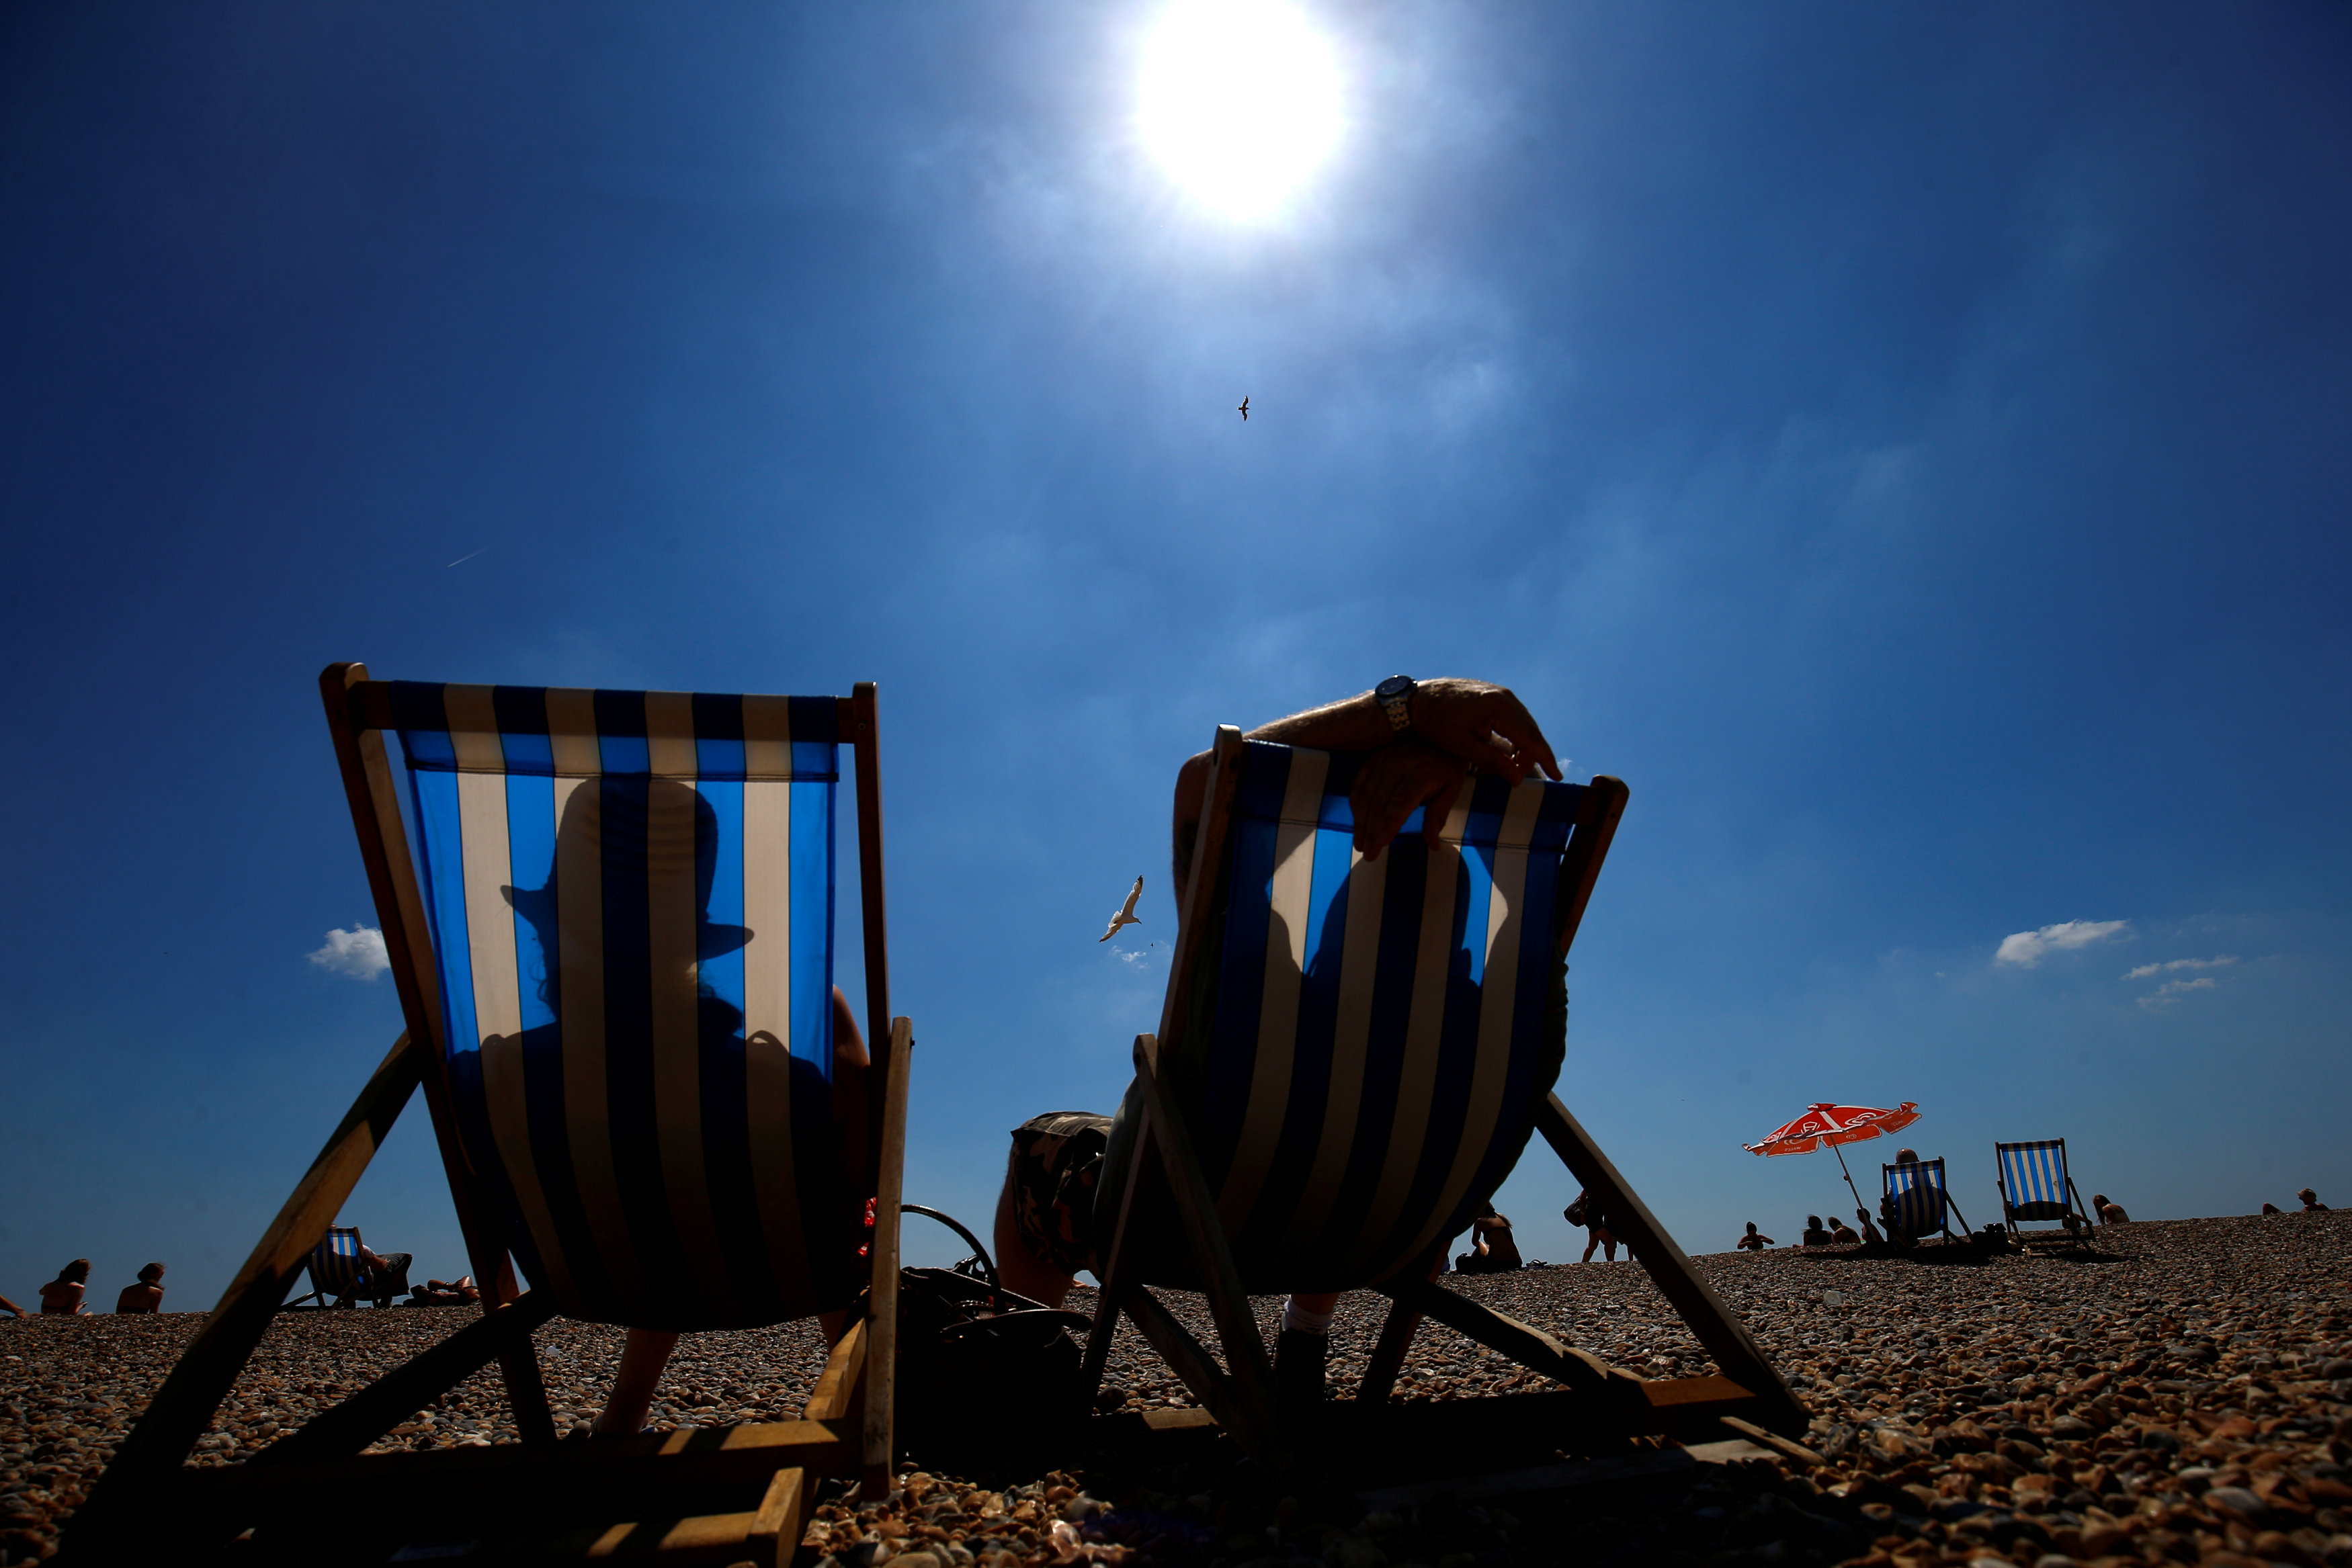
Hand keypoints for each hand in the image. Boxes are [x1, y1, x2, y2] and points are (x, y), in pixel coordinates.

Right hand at [1349, 739, 1469, 860]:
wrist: (1437, 734)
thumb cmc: (1446, 768)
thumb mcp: (1450, 791)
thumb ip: (1437, 818)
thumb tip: (1433, 847)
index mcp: (1420, 773)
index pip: (1400, 802)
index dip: (1388, 824)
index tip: (1379, 844)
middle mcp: (1398, 765)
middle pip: (1379, 803)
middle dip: (1371, 831)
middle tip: (1368, 854)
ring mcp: (1382, 761)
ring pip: (1365, 796)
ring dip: (1360, 822)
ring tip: (1360, 843)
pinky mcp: (1372, 760)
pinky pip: (1358, 785)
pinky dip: (1356, 805)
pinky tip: (1357, 821)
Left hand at [1408, 679, 1561, 782]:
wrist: (1415, 699)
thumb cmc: (1434, 723)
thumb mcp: (1462, 747)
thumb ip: (1492, 761)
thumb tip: (1518, 779)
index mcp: (1498, 707)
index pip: (1530, 738)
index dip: (1545, 759)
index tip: (1557, 777)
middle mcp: (1504, 696)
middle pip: (1530, 731)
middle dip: (1532, 756)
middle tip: (1524, 777)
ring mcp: (1499, 692)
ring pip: (1523, 724)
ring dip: (1523, 746)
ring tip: (1515, 767)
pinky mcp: (1492, 694)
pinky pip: (1513, 717)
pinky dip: (1515, 735)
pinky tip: (1508, 750)